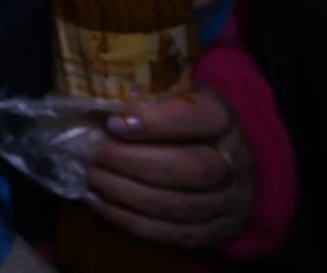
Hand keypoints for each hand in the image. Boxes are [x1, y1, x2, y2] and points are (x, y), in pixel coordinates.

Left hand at [87, 88, 254, 247]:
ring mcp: (231, 202)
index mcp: (224, 120)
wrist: (219, 161)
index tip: (113, 122)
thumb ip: (145, 94)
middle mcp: (235, 163)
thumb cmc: (180, 121)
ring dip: (125, 192)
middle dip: (132, 161)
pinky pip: (172, 233)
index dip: (157, 122)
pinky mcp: (217, 232)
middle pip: (189, 168)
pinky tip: (99, 200)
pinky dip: (129, 219)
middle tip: (92, 151)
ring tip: (91, 175)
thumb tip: (101, 102)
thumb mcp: (170, 94)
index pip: (202, 118)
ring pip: (179, 205)